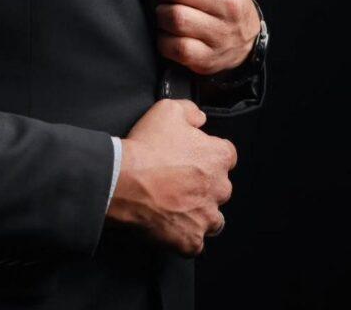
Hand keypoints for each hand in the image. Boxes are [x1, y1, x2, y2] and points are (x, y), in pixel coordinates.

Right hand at [106, 99, 236, 255]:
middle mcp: (219, 189)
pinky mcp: (192, 240)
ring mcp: (206, 217)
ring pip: (212, 217)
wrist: (124, 180)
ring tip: (175, 204)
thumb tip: (199, 118)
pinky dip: (184, 235)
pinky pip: (194, 241)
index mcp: (217, 158)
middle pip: (220, 187)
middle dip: (203, 184)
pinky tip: (169, 223)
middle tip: (177, 178)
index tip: (192, 155)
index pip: (226, 155)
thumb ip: (190, 110)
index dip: (208, 153)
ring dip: (199, 211)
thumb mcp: (167, 110)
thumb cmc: (146, 149)